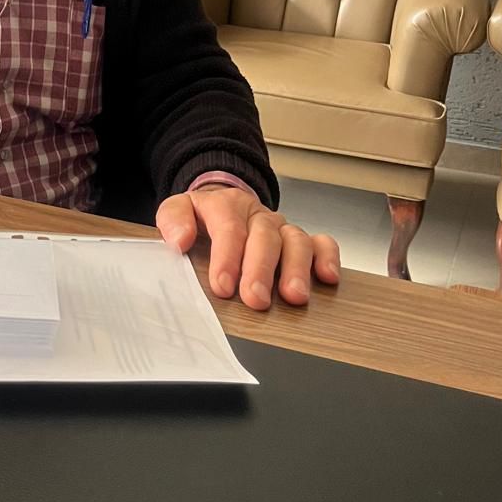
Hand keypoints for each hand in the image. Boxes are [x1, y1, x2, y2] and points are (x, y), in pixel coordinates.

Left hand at [156, 185, 339, 309]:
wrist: (222, 203)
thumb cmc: (202, 217)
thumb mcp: (178, 210)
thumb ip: (174, 221)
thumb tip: (180, 240)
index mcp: (226, 205)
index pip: (229, 227)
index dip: (227, 257)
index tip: (223, 286)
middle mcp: (257, 215)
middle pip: (264, 236)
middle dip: (261, 269)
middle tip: (256, 298)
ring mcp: (281, 227)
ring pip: (296, 240)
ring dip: (297, 269)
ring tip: (294, 296)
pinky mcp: (300, 239)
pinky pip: (321, 243)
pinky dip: (328, 258)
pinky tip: (327, 278)